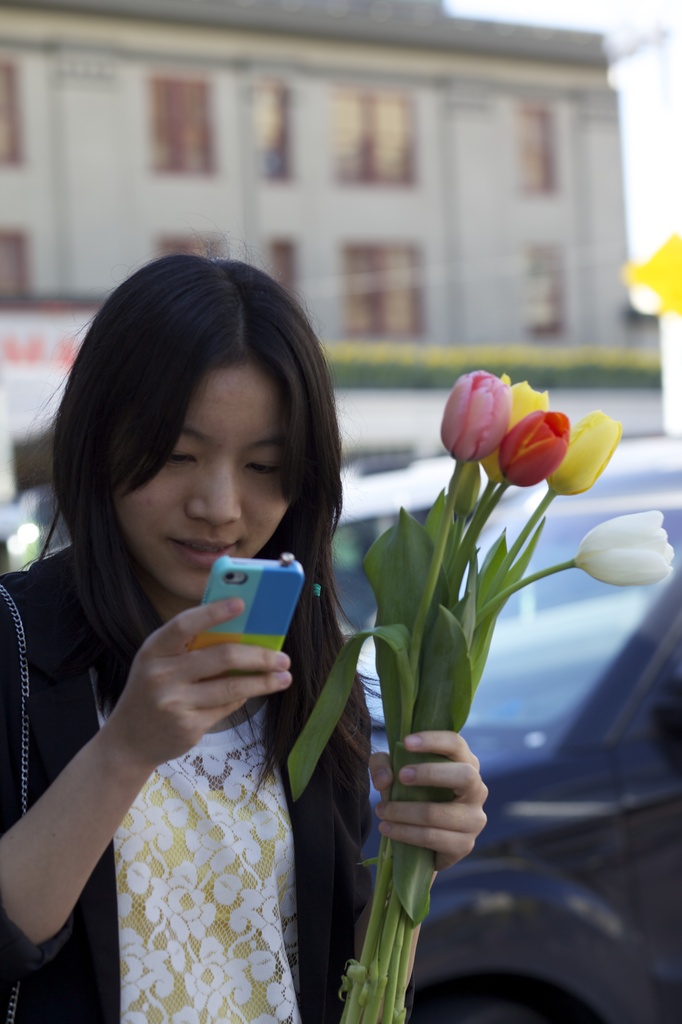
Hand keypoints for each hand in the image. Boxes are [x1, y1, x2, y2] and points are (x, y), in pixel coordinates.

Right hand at [103, 598, 291, 770]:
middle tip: (283, 657)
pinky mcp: (188, 726)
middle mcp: (161, 675)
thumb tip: (242, 633)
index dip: (213, 612)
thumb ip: (190, 648)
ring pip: (232, 687)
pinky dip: (244, 697)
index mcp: (153, 650)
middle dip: (259, 656)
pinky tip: (256, 692)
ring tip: (284, 677)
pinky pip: (226, 706)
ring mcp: (174, 703)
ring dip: (264, 681)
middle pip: (222, 657)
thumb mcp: (159, 663)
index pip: (185, 624)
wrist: (128, 741)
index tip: (242, 603)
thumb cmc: (152, 691)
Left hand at [369, 731, 487, 871]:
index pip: (456, 744)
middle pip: (465, 775)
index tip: (407, 742)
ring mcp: (474, 819)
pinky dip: (405, 833)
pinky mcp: (464, 845)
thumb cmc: (413, 794)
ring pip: (438, 813)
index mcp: (465, 763)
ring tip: (381, 810)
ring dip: (404, 812)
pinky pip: (432, 838)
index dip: (434, 740)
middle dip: (430, 774)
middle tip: (401, 777)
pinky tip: (387, 828)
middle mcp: (477, 789)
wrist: (422, 839)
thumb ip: (383, 765)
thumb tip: (385, 780)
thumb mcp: (394, 772)